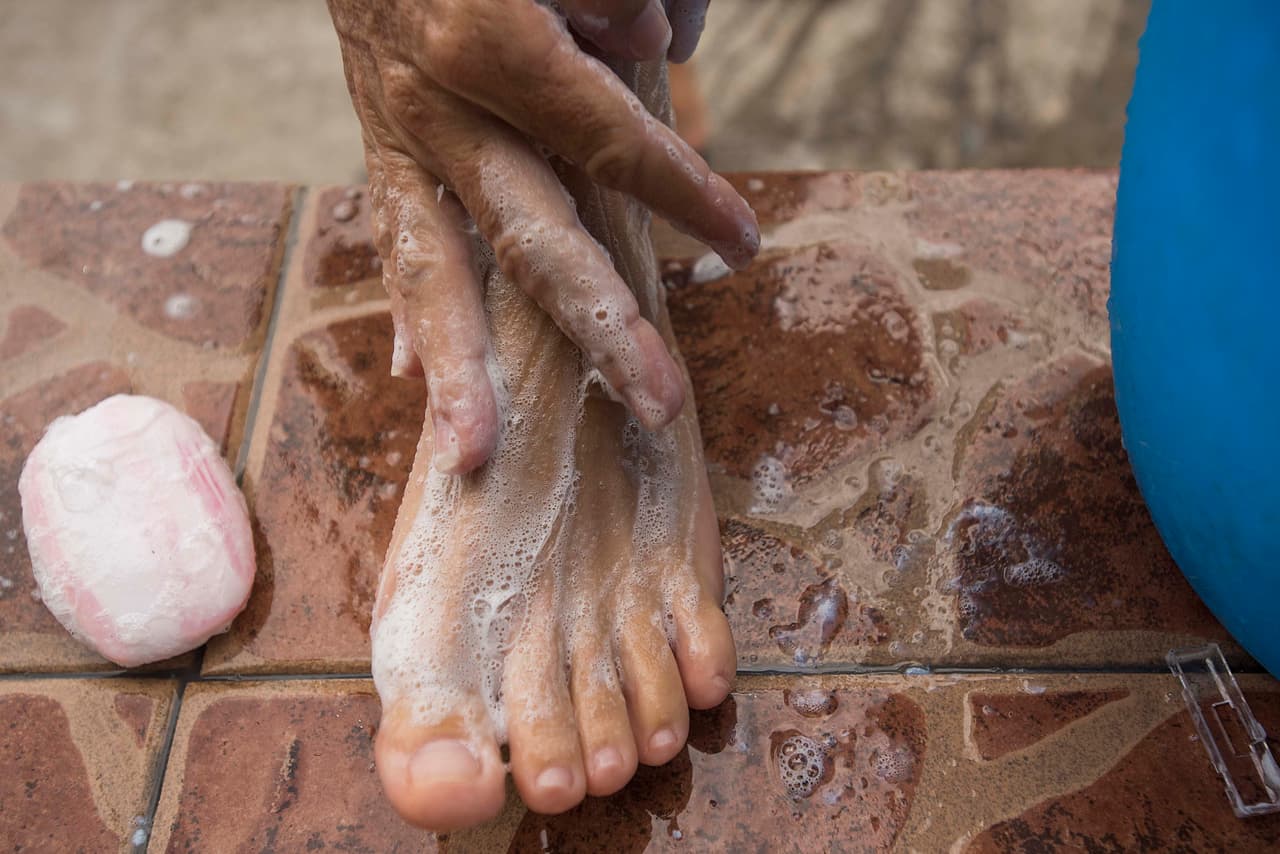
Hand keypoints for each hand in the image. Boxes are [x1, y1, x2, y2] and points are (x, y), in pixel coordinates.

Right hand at [327, 0, 758, 474]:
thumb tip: (656, 45)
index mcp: (493, 41)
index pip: (610, 138)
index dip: (684, 191)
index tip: (742, 243)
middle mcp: (441, 106)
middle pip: (531, 237)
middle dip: (597, 326)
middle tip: (657, 403)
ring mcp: (401, 137)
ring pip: (432, 266)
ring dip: (461, 365)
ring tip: (475, 451)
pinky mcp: (380, 152)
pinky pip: (395, 244)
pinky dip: (413, 316)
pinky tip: (423, 386)